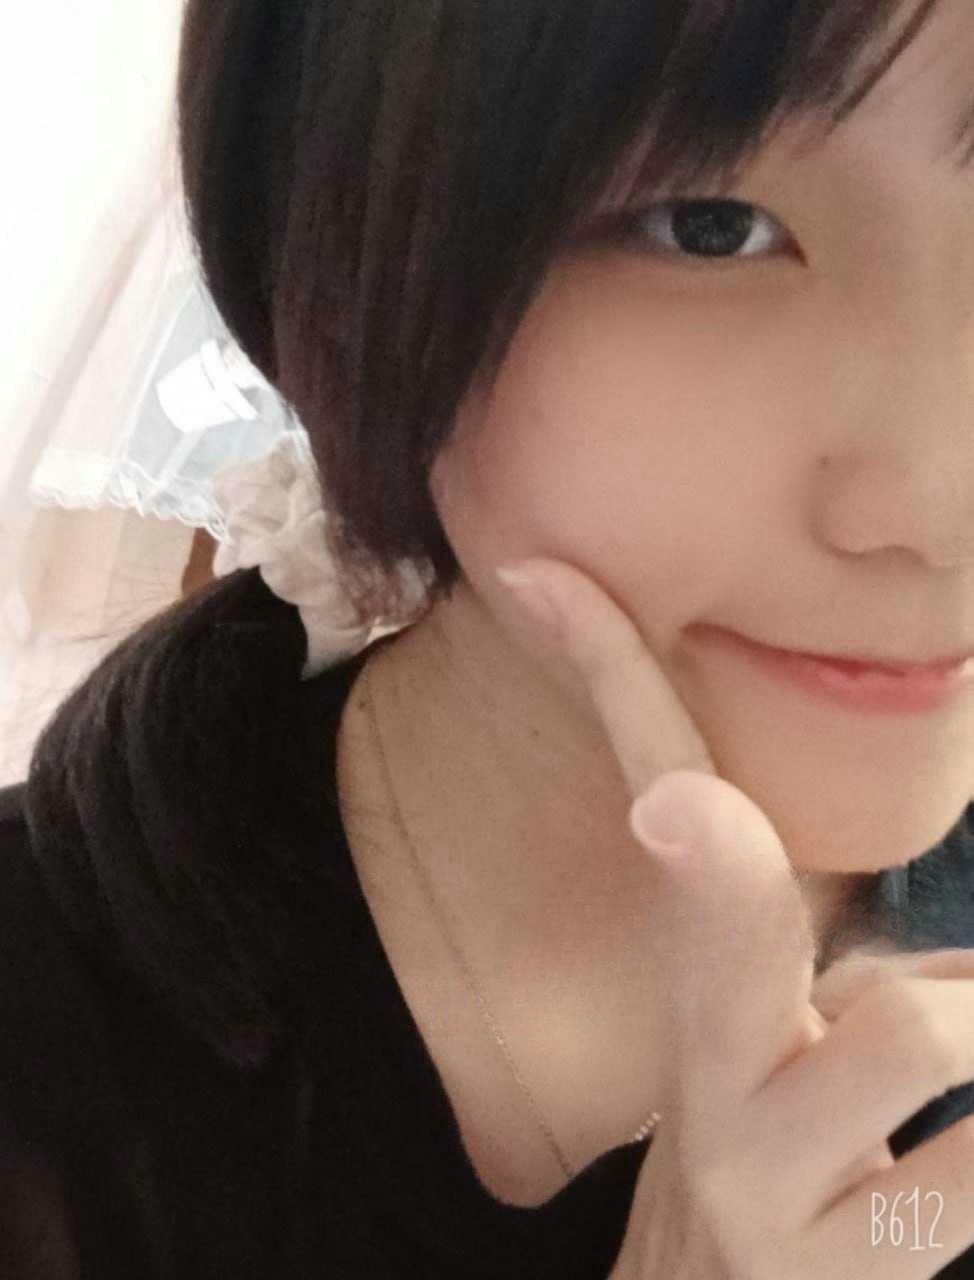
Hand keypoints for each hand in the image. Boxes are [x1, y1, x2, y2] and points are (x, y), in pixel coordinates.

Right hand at [497, 557, 973, 1278]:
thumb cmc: (780, 1158)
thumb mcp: (777, 1040)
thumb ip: (831, 951)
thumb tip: (843, 879)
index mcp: (703, 993)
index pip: (654, 808)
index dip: (606, 685)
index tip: (547, 580)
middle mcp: (710, 1078)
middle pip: (718, 912)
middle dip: (717, 851)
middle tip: (680, 815)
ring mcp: (764, 1185)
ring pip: (909, 1023)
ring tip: (960, 1059)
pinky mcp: (833, 1274)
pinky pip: (969, 1170)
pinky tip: (963, 1172)